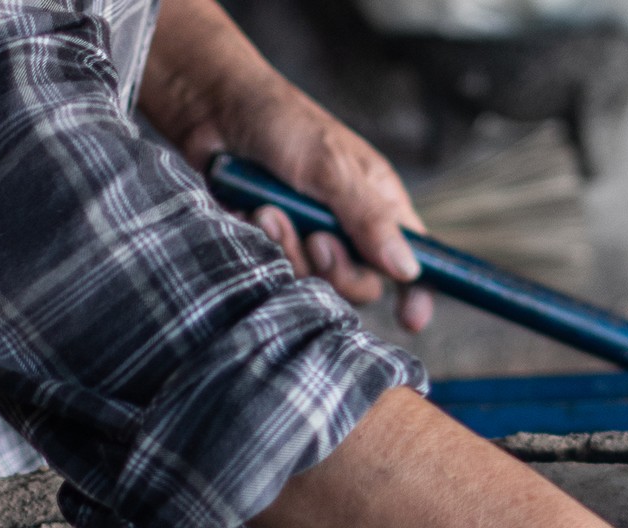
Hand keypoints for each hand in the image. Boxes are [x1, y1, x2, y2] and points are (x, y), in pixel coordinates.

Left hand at [140, 0, 433, 332]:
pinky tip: (246, 214)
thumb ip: (369, 218)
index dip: (417, 291)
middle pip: (360, 285)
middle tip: (315, 238)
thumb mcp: (332, 166)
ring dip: (289, 250)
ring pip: (313, 283)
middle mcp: (348, 229)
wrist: (210, 108)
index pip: (412, 260)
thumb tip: (409, 270)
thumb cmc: (281, 123)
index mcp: (378, 206)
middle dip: (335, 268)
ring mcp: (307, 240)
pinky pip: (272, 273)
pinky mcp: (270, 247)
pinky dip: (259, 247)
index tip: (411, 319)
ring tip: (268, 210)